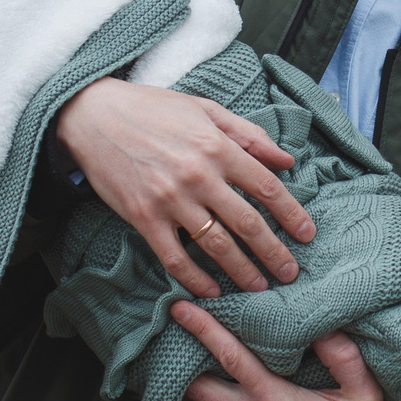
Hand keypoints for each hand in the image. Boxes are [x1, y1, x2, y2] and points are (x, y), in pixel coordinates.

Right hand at [57, 78, 316, 296]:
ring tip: (259, 287)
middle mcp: (198, 174)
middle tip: (290, 273)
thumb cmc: (152, 109)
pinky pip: (174, 257)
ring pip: (216, 245)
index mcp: (217, 146)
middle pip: (247, 223)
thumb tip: (286, 160)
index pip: (267, 187)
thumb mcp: (205, 109)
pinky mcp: (143, 217)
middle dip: (274, 252)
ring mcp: (170, 198)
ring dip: (241, 271)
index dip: (292, 214)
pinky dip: (194, 278)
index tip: (307, 235)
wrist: (93, 115)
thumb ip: (248, 134)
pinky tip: (211, 291)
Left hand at [171, 300, 400, 400]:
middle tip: (169, 325)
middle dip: (178, 355)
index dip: (203, 330)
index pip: (230, 357)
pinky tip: (185, 387)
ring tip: (171, 351)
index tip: (182, 308)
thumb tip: (322, 323)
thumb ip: (344, 356)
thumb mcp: (365, 395)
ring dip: (178, 380)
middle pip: (196, 385)